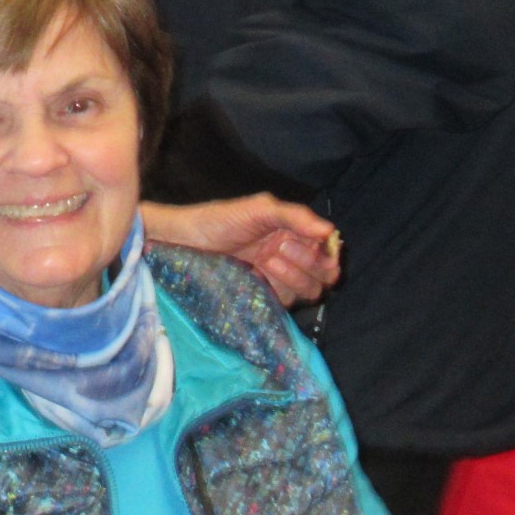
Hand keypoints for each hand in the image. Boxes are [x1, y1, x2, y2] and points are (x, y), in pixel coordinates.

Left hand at [143, 195, 340, 306]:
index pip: (328, 253)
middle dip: (306, 263)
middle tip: (277, 249)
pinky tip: (255, 277)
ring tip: (263, 262)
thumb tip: (330, 231)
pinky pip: (284, 304)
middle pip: (323, 276)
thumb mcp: (258, 209)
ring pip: (307, 292)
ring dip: (290, 277)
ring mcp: (277, 279)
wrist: (184, 241)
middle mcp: (291, 257)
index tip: (308, 247)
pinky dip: (275, 292)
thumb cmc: (219, 220)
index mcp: (294, 234)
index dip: (325, 255)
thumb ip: (294, 216)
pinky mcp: (262, 296)